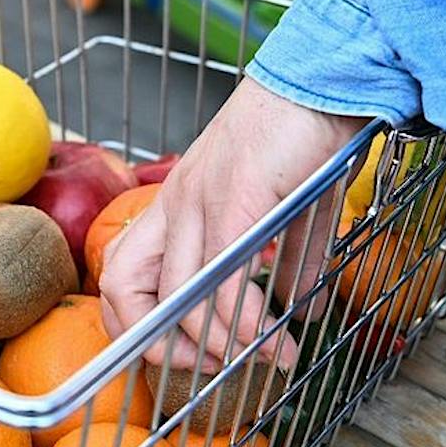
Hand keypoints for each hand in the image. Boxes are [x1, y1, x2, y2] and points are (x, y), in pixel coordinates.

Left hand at [99, 79, 365, 367]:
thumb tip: (300, 310)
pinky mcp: (234, 197)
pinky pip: (224, 276)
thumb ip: (289, 261)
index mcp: (177, 204)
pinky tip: (278, 334)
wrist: (323, 80)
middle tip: (211, 366)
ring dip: (221, 343)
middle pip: (124, 290)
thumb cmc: (303, 136)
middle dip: (158, 345)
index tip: (187, 353)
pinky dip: (247, 320)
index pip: (122, 274)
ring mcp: (198, 199)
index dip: (138, 325)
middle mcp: (175, 203)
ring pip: (178, 295)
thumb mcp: (290, 212)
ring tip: (268, 357)